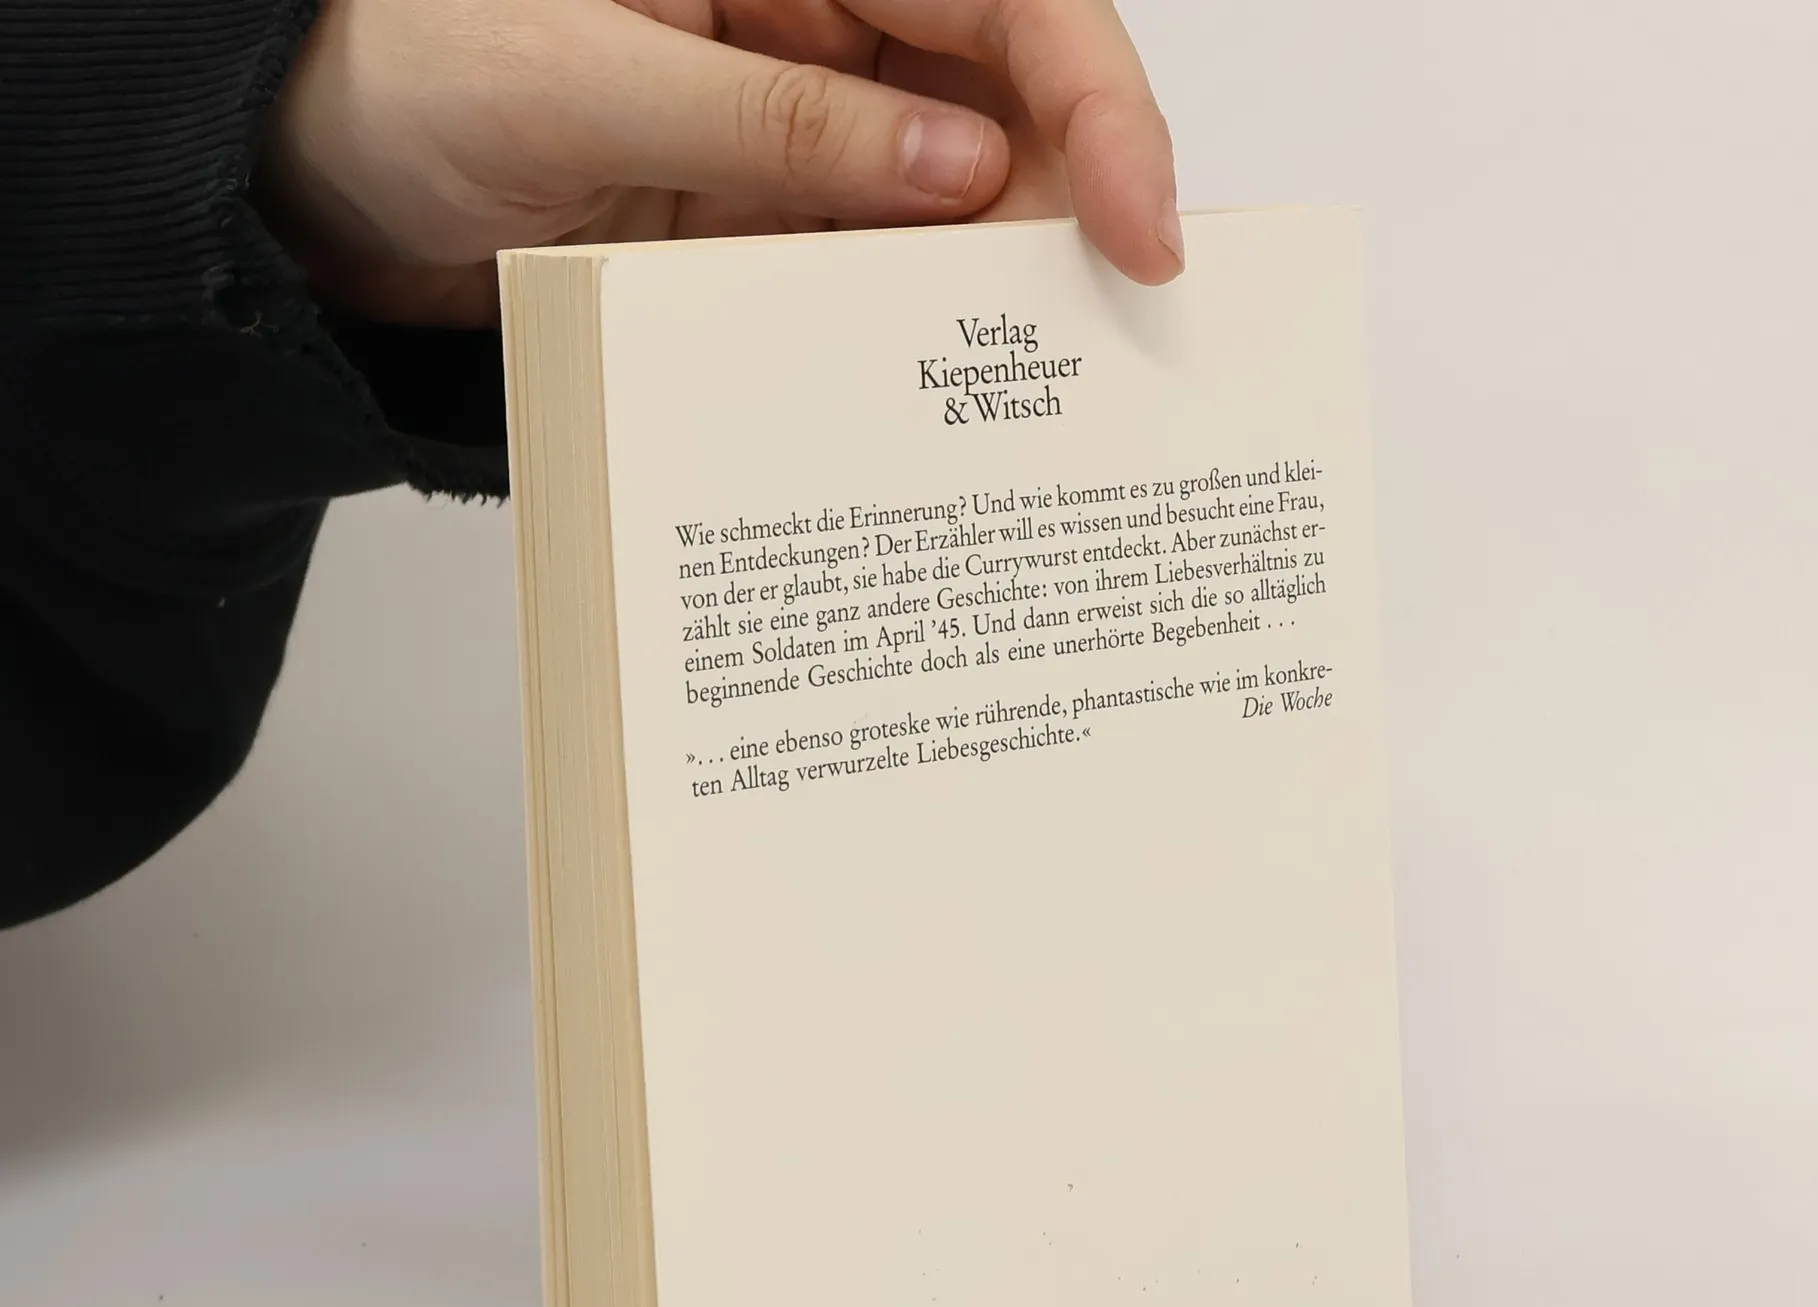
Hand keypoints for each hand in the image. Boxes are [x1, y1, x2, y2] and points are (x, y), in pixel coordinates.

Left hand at [255, 0, 1181, 327]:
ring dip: (991, 290)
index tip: (1137, 218)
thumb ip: (778, 126)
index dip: (1092, 97)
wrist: (311, 185)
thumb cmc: (400, 78)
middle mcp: (813, 26)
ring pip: (953, 203)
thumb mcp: (582, 86)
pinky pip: (870, 275)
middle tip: (1095, 334)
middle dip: (1065, 210)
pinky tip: (924, 390)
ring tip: (1022, 385)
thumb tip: (960, 169)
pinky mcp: (768, 224)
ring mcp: (797, 134)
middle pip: (1007, 101)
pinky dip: (904, 334)